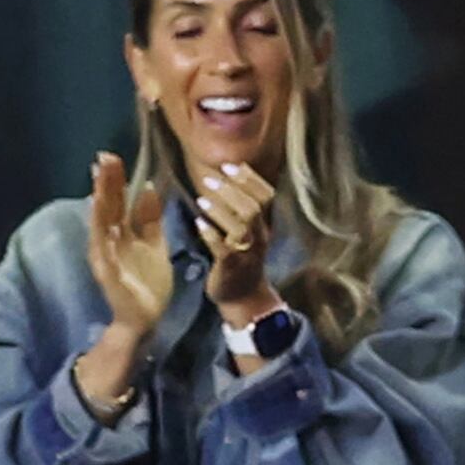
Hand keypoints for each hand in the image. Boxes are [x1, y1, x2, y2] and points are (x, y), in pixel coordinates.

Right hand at [85, 153, 173, 335]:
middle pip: (106, 207)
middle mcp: (109, 242)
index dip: (113, 180)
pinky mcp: (110, 277)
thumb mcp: (154, 243)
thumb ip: (151, 218)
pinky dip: (105, 241)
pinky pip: (107, 256)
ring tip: (99, 183)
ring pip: (101, 226)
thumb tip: (149, 187)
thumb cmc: (148, 281)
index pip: (116, 201)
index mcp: (120, 233)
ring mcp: (107, 259)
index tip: (112, 157)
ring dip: (100, 205)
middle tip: (104, 158)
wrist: (147, 318)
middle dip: (105, 184)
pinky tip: (107, 225)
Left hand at [194, 162, 277, 314]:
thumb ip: (241, 210)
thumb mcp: (248, 233)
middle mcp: (259, 237)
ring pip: (241, 227)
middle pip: (253, 208)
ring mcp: (246, 253)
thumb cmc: (241, 260)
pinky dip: (211, 235)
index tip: (230, 166)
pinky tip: (199, 224)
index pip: (266, 196)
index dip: (250, 179)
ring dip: (220, 211)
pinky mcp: (231, 267)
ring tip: (202, 199)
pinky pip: (223, 249)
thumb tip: (225, 179)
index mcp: (263, 226)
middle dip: (232, 191)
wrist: (244, 298)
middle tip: (210, 179)